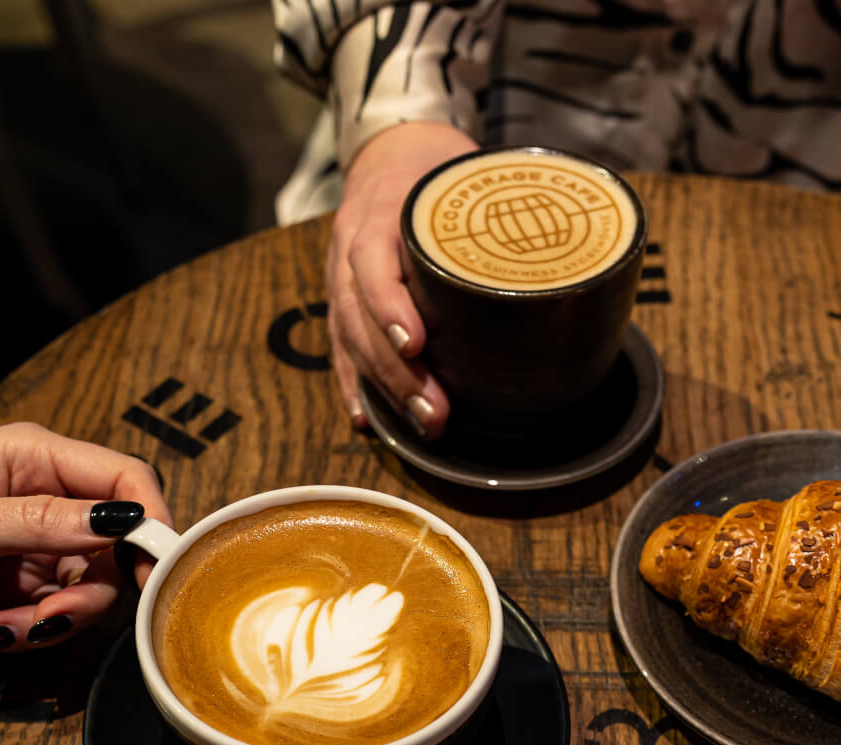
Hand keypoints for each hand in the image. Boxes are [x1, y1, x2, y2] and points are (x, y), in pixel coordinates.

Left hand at [0, 423, 172, 651]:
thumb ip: (42, 523)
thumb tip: (123, 519)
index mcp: (32, 459)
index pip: (124, 478)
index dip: (150, 523)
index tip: (151, 572)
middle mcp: (43, 501)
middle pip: (116, 548)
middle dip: (87, 591)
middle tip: (47, 616)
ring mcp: (30, 550)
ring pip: (89, 591)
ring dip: (51, 621)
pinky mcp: (16, 592)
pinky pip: (54, 620)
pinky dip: (26, 636)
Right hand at [328, 121, 478, 440]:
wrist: (391, 149)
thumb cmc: (437, 167)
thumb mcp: (464, 174)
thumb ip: (502, 208)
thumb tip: (576, 252)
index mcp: (380, 215)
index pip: (372, 265)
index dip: (390, 308)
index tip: (416, 343)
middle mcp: (352, 250)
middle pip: (361, 320)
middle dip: (397, 372)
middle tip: (435, 411)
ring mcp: (341, 279)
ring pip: (351, 341)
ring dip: (385, 389)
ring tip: (423, 422)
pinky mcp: (342, 302)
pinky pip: (340, 349)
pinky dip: (353, 386)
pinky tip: (366, 419)